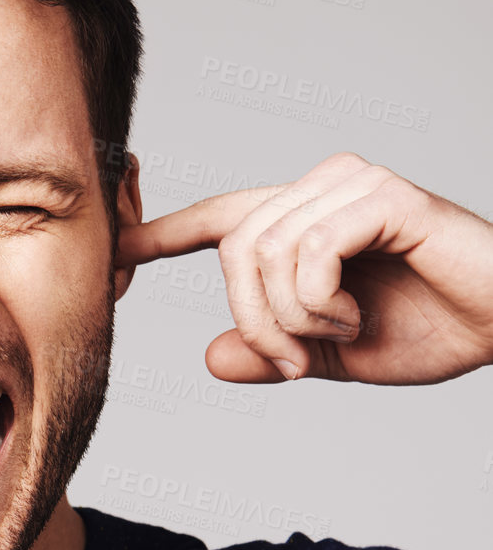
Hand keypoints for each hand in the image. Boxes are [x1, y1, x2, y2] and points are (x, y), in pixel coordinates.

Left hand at [117, 152, 492, 383]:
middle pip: (232, 248)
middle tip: (297, 364)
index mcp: (305, 218)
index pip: (221, 217)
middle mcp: (321, 187)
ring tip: (337, 338)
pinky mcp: (382, 196)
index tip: (117, 253)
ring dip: (290, 320)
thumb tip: (210, 357)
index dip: (164, 233)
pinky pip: (306, 252)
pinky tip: (354, 318)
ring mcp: (350, 184)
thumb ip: (274, 354)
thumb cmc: (433, 330)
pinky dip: (319, 304)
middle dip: (254, 321)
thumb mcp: (334, 356)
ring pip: (262, 253)